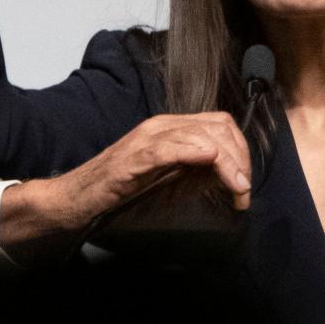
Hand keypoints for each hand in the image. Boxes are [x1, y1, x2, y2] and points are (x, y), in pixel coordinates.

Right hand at [0, 112, 250, 260]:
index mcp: (172, 128)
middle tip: (243, 192)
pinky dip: (193, 151)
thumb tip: (233, 176)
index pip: (220, 124)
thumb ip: (199, 174)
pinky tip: (210, 160)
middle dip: (240, 159)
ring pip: (200, 136)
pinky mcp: (133, 157)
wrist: (80, 199)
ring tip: (236, 191)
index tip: (244, 184)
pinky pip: (169, 148)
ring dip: (227, 163)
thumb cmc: (123, 192)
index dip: (242, 151)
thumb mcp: (170, 183)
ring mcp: (147, 138)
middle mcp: (162, 126)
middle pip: (217, 127)